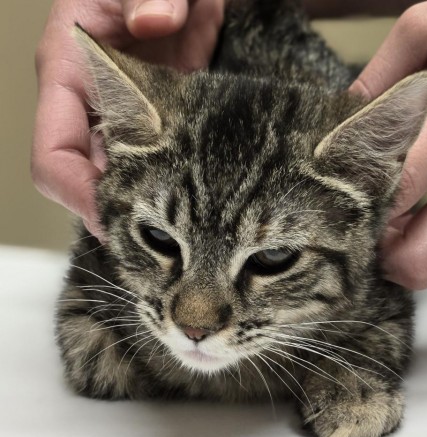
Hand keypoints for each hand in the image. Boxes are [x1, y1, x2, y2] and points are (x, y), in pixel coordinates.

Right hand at [32, 0, 223, 240]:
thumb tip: (151, 21)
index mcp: (68, 76)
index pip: (54, 157)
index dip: (78, 195)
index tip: (116, 221)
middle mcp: (89, 110)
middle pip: (86, 183)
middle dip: (114, 214)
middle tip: (156, 243)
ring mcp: (122, 123)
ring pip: (119, 182)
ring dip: (141, 208)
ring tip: (176, 233)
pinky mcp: (155, 128)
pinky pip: (150, 170)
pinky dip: (164, 191)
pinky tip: (191, 207)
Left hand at [350, 0, 426, 289]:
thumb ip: (378, 77)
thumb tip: (338, 129)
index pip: (403, 186)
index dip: (361, 211)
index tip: (334, 208)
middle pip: (422, 256)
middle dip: (382, 253)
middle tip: (362, 226)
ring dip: (404, 245)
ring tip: (389, 210)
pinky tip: (417, 208)